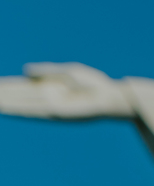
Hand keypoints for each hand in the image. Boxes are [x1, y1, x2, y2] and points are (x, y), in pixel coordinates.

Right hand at [0, 62, 133, 118]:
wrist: (111, 96)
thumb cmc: (94, 84)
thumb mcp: (68, 72)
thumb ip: (46, 72)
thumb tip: (25, 72)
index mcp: (48, 88)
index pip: (22, 88)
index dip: (7, 87)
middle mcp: (47, 98)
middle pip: (18, 96)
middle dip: (4, 96)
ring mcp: (50, 106)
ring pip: (21, 105)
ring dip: (6, 104)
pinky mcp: (56, 113)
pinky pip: (33, 111)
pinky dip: (18, 110)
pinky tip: (5, 109)